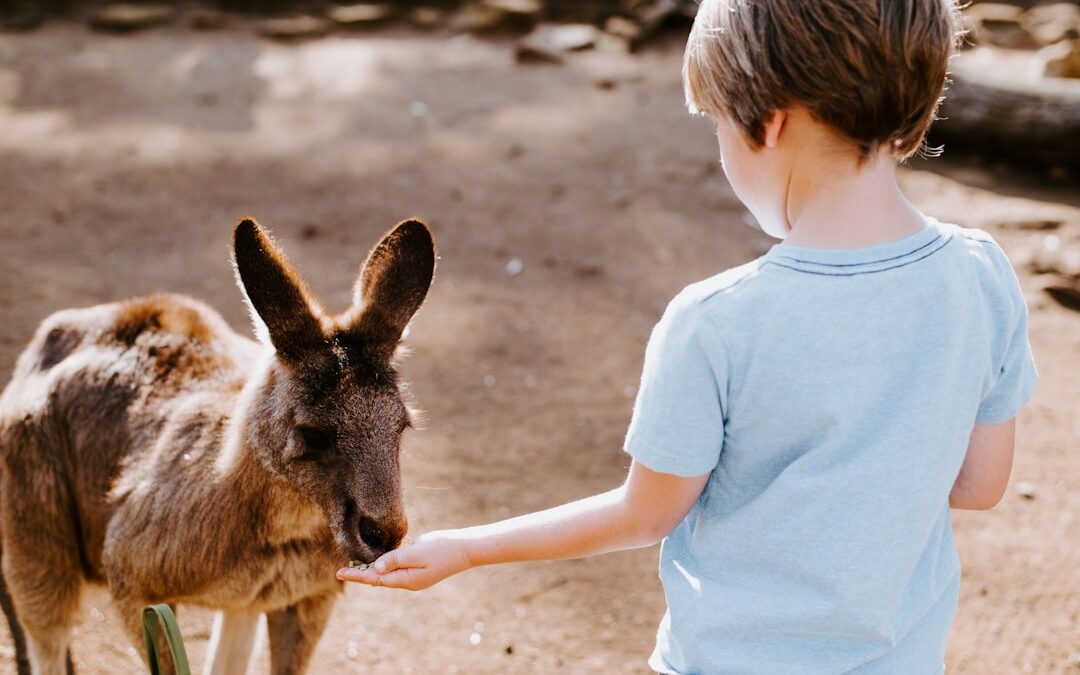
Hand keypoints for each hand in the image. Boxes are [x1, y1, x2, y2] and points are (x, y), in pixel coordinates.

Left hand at [336, 530, 472, 590]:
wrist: (465, 548)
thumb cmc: (442, 549)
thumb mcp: (416, 553)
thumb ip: (396, 559)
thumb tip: (376, 567)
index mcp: (406, 580)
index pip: (375, 579)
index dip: (357, 575)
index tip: (339, 573)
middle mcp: (408, 578)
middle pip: (379, 576)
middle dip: (362, 572)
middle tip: (342, 568)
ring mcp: (414, 572)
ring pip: (388, 569)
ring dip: (373, 565)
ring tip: (356, 562)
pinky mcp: (419, 563)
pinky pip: (398, 562)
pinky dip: (387, 558)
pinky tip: (380, 553)